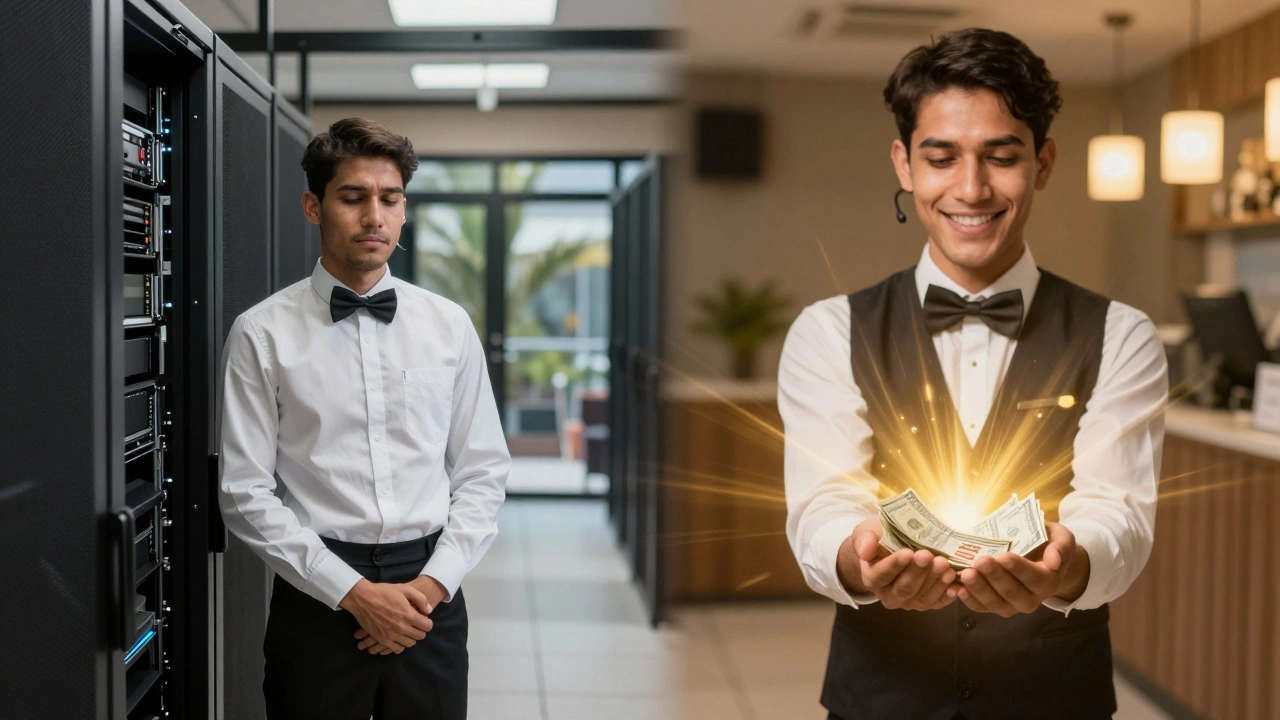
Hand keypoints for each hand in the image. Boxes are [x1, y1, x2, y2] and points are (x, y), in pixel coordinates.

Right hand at [355, 576, 447, 653]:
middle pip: (420, 636)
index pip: (427, 626)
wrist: (362, 598)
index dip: (427, 622)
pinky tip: (399, 638)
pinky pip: (397, 649)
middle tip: (415, 624)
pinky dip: (400, 645)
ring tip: (407, 631)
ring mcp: (392, 635)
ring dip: (411, 638)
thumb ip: (420, 599)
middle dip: (420, 630)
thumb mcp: (405, 589)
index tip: (423, 619)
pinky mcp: (382, 640)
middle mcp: (402, 627)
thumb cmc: (384, 592)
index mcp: (409, 615)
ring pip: (410, 644)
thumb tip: (429, 611)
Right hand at [837, 518, 956, 610]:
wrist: (890, 550)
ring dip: (935, 583)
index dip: (895, 564)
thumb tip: (865, 551)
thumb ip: (864, 540)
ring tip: (946, 567)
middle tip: (929, 556)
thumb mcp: (866, 532)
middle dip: (918, 572)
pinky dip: (946, 595)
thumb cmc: (879, 538)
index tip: (908, 552)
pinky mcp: (925, 602)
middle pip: (904, 588)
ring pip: (922, 597)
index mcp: (872, 578)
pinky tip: (956, 585)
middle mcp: (889, 595)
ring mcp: (908, 601)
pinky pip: (936, 602)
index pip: (882, 574)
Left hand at [956, 521, 1089, 616]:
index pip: (1034, 577)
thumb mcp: (1061, 538)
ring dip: (979, 590)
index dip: (1018, 568)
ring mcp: (1011, 605)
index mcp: (1048, 581)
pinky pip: (981, 607)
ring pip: (995, 603)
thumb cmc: (1047, 544)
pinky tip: (956, 588)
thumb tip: (1054, 560)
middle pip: (1012, 592)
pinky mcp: (994, 605)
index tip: (1003, 556)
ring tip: (966, 574)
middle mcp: (1031, 599)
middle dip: (994, 577)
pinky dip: (968, 600)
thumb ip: (1061, 547)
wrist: (1040, 560)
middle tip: (979, 561)